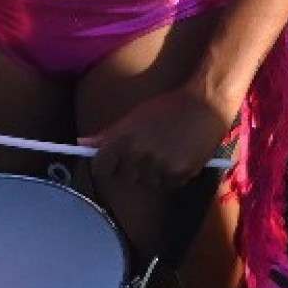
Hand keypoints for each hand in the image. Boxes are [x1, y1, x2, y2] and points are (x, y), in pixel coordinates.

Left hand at [86, 78, 237, 204]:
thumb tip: (81, 144)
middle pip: (123, 176)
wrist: (207, 103)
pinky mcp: (179, 174)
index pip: (100, 166)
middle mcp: (139, 155)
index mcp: (124, 139)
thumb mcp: (135, 117)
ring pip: (146, 182)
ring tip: (165, 151)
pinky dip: (170, 176)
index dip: (105, 163)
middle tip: (146, 149)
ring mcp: (159, 167)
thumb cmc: (168, 107)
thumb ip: (107, 135)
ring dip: (151, 173)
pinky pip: (167, 184)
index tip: (113, 160)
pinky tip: (178, 156)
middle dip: (130, 166)